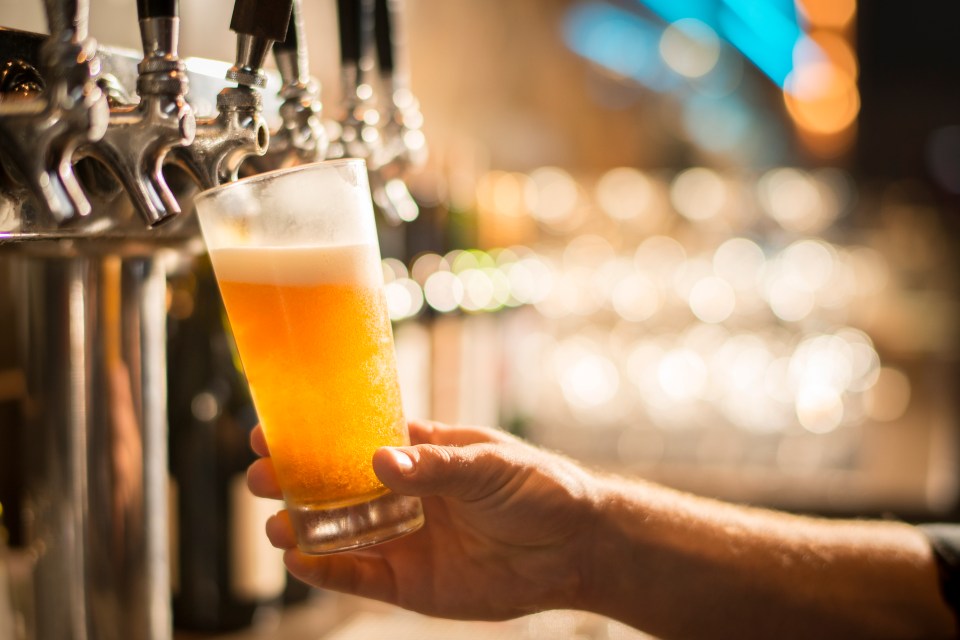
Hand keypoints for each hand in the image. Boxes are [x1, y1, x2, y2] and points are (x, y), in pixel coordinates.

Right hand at [246, 419, 600, 619]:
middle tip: (257, 476)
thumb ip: (435, 466)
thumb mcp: (489, 465)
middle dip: (293, 480)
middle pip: (334, 486)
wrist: (574, 547)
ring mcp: (403, 538)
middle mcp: (403, 494)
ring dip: (301, 526)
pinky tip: (300, 559)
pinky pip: (359, 575)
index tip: (272, 428)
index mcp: (421, 453)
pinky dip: (327, 569)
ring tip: (275, 522)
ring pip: (338, 532)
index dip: (314, 433)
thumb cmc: (539, 487)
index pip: (356, 438)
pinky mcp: (410, 581)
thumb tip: (380, 461)